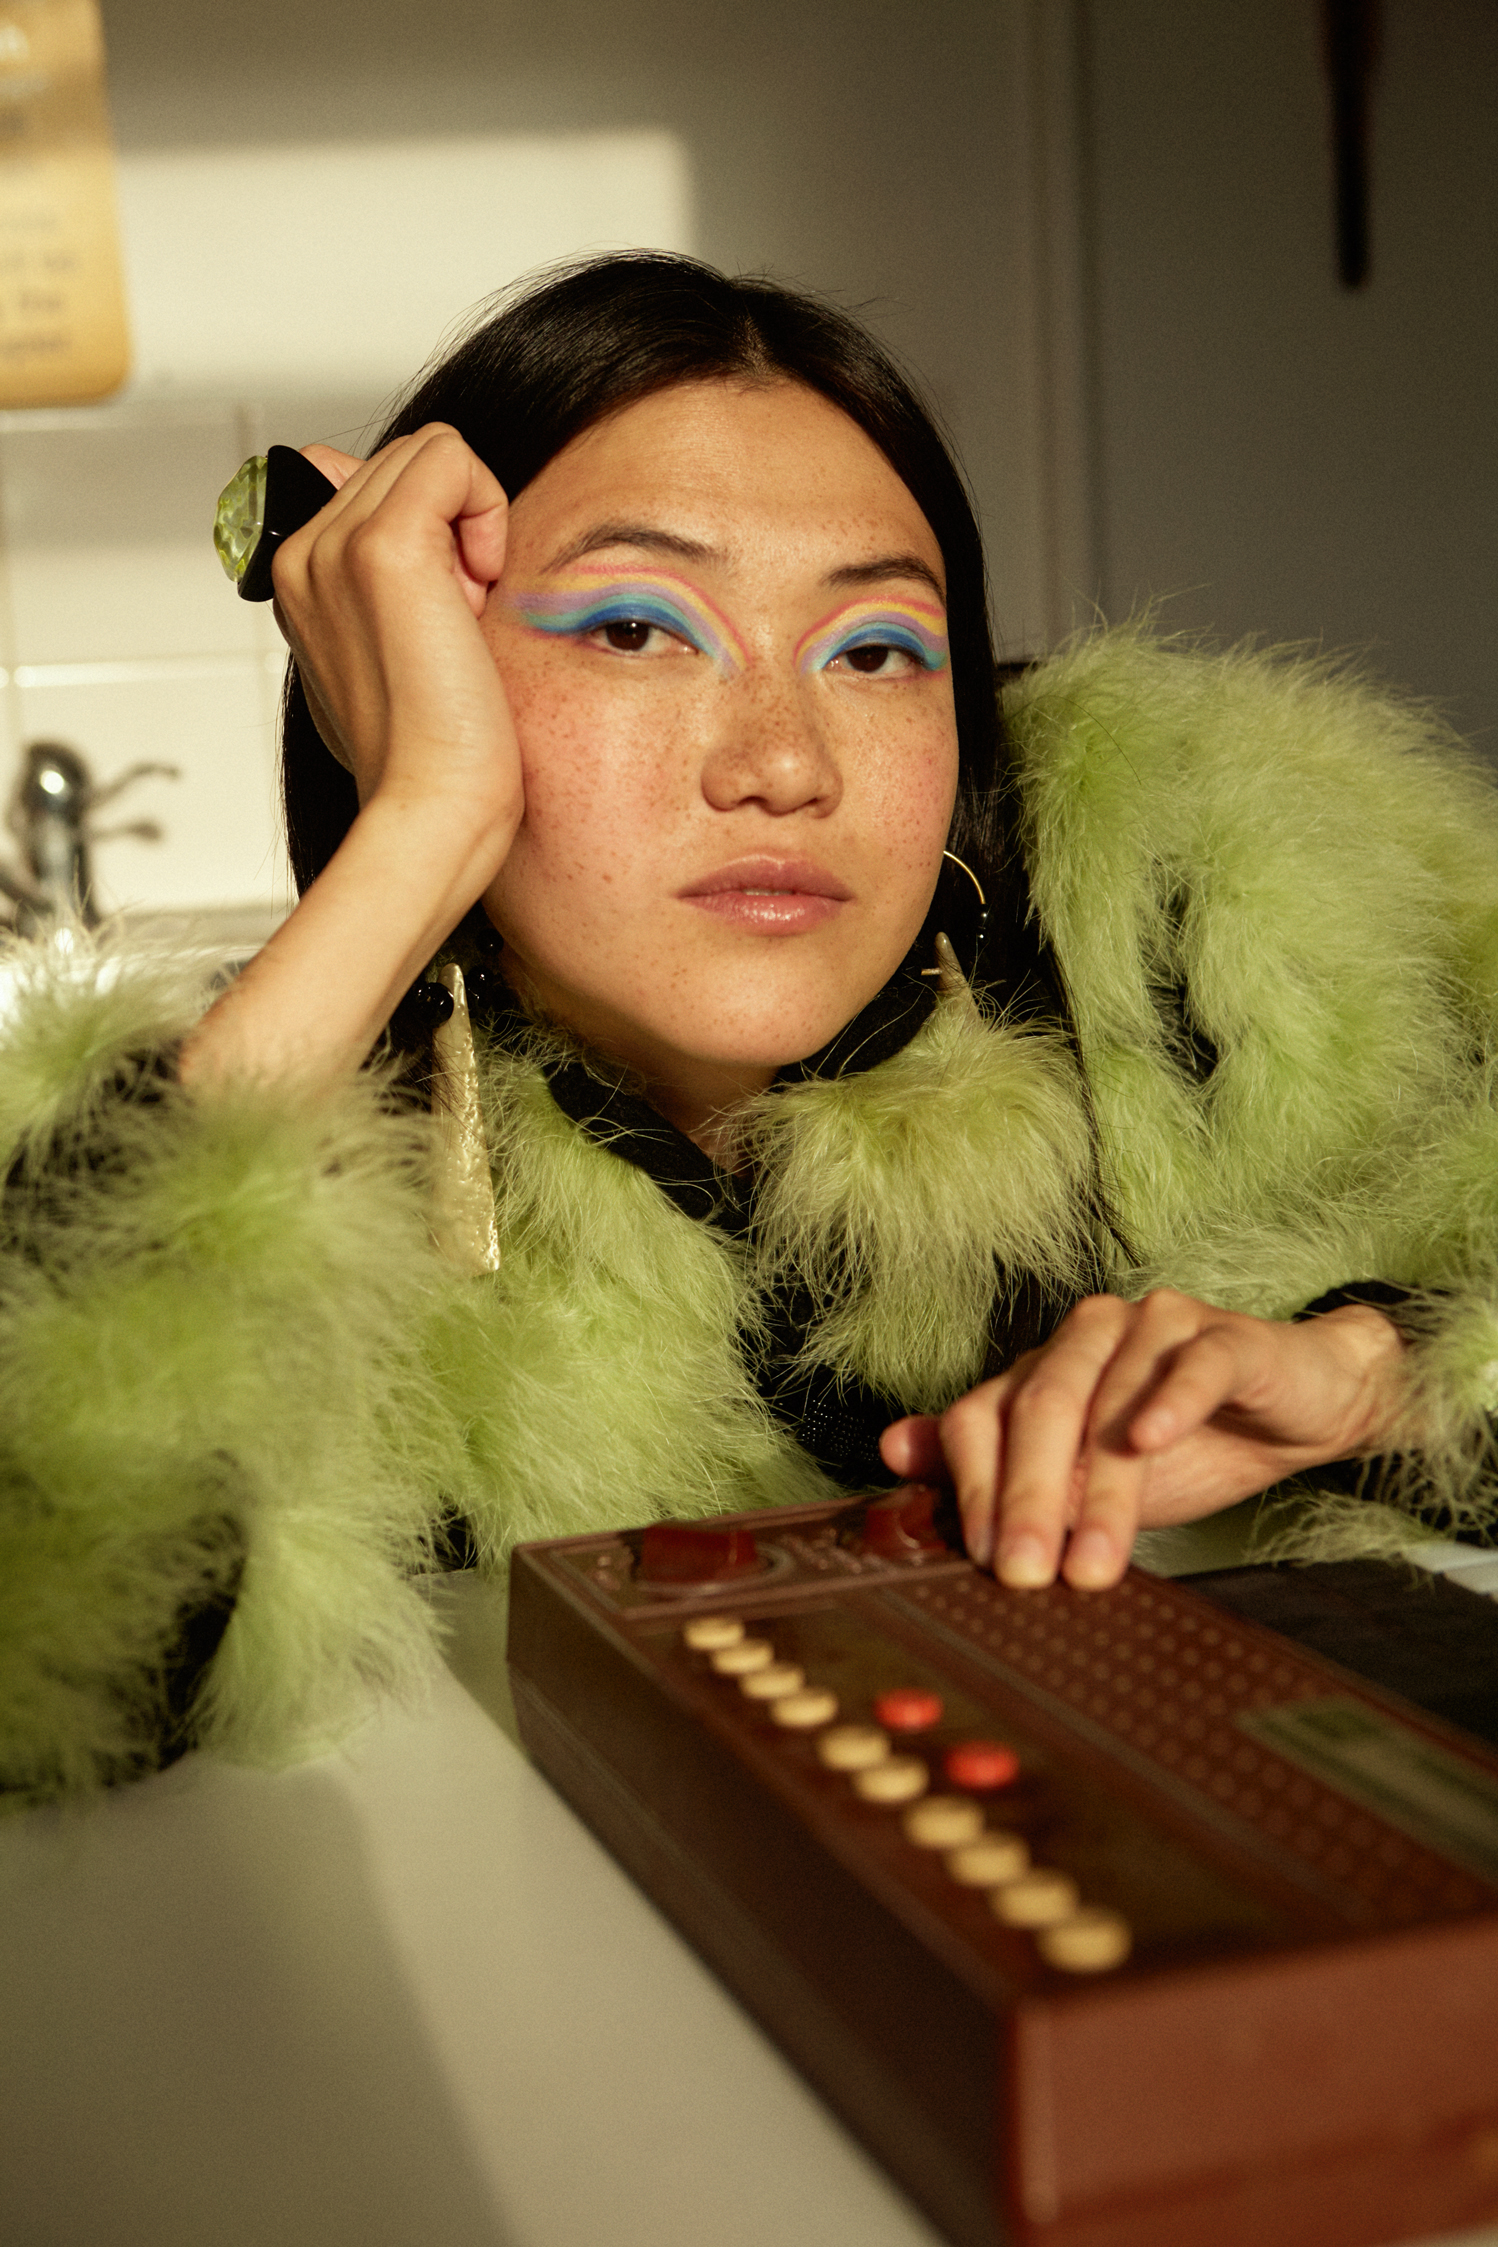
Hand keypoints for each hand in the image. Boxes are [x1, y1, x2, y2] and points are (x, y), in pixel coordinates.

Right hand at [181, 427, 520, 1090]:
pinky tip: (477, 595)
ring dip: (469, 523)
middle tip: (455, 625)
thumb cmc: (430, 759)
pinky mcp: (384, 547)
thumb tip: (405, 527)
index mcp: (301, 581)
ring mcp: (336, 547)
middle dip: (452, 528)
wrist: (433, 810)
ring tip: (460, 616)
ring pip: (430, 453)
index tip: (436, 623)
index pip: (368, 482)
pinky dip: (487, 512)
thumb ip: (384, 588)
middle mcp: (306, 556)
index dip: (427, 533)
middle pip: (407, 461)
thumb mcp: (397, 658)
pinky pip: (452, 457)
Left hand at [879, 1290, 1406, 1590]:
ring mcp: (1155, 1326)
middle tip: (1026, 1572)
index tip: (983, 1561)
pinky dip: (1168, 1402)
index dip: (975, 1488)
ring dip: (1101, 1488)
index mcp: (1042, 1370)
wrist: (1297, 1410)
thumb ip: (999, 1470)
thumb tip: (891, 1455)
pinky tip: (1149, 1441)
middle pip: (1038, 1407)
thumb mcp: (1086, 1478)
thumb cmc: (1184, 1446)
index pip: (981, 1417)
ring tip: (1096, 1562)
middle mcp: (1087, 1336)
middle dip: (1026, 1497)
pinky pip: (1192, 1363)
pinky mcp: (1225, 1336)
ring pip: (1110, 1398)